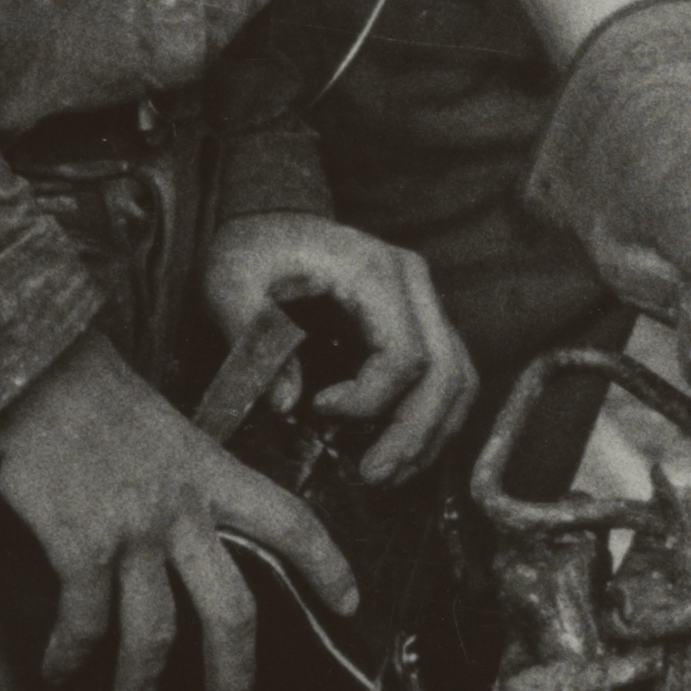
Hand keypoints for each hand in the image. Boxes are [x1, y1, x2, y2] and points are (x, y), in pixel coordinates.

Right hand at [0, 321, 359, 690]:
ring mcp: (132, 530)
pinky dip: (70, 656)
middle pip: (231, 608)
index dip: (327, 566)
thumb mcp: (160, 425)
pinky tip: (59, 672)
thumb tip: (183, 525)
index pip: (290, 521)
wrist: (29, 362)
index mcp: (210, 471)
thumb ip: (182, 475)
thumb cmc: (86, 387)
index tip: (351, 604)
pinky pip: (85, 622)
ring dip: (142, 685)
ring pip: (156, 633)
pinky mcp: (79, 545)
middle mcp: (182, 507)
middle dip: (233, 672)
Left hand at [197, 210, 474, 484]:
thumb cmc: (252, 248)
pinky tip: (403, 447)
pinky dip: (435, 416)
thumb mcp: (230, 285)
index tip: (317, 410)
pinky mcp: (423, 316)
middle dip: (414, 434)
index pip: (404, 355)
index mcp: (373, 271)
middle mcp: (413, 282)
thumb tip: (288, 407)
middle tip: (374, 476)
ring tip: (391, 473)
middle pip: (446, 372)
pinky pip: (451, 372)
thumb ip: (253, 341)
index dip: (369, 400)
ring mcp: (425, 298)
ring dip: (432, 433)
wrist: (271, 214)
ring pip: (459, 377)